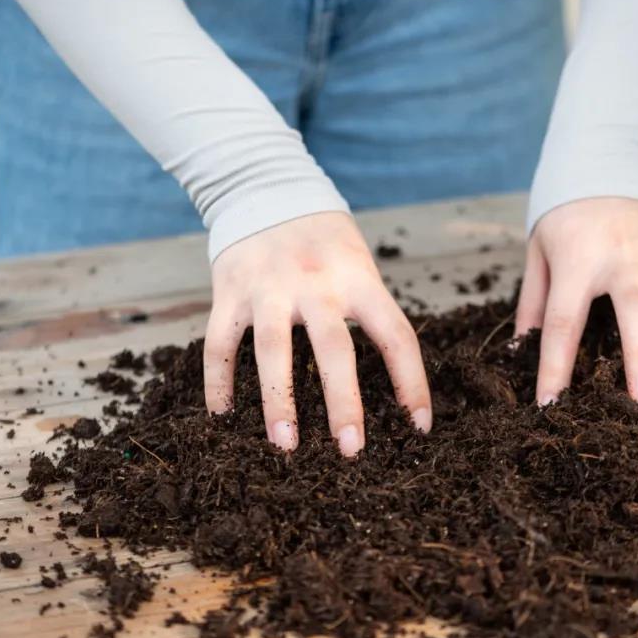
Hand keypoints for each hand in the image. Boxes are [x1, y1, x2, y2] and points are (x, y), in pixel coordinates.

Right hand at [203, 212, 431, 455]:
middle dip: (343, 402)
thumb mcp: (359, 265)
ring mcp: (268, 288)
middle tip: (351, 450)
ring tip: (285, 446)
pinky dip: (218, 383)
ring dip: (278, 401)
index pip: (396, 336)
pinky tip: (223, 419)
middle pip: (333, 348)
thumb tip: (392, 384)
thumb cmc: (324, 242)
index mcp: (358, 279)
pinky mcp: (228, 292)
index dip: (412, 383)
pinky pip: (220, 344)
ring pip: (272, 350)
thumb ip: (370, 313)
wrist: (265, 187)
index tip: (418, 427)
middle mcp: (315, 283)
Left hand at [515, 197, 637, 405]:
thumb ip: (533, 301)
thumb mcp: (538, 250)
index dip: (555, 368)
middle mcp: (622, 258)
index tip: (551, 407)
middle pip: (635, 314)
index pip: (564, 323)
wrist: (606, 159)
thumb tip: (520, 348)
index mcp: (578, 261)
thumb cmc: (565, 215)